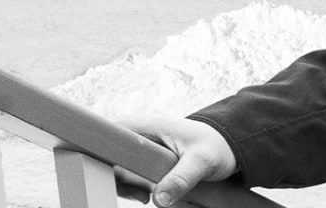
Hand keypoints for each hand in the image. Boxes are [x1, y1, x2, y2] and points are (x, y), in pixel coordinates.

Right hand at [118, 116, 238, 206]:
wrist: (230, 146)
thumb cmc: (217, 146)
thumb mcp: (202, 162)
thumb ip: (181, 179)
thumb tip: (159, 199)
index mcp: (148, 126)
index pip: (107, 133)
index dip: (96, 151)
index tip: (106, 173)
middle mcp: (140, 134)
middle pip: (106, 155)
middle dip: (114, 177)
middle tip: (138, 193)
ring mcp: (141, 147)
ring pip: (116, 167)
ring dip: (125, 185)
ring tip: (144, 196)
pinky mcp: (146, 159)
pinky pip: (128, 174)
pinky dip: (133, 187)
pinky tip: (147, 195)